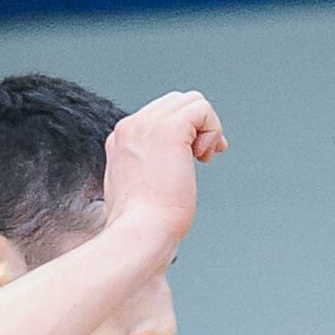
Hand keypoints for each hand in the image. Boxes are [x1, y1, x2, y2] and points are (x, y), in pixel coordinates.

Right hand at [101, 90, 227, 253]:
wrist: (141, 233)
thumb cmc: (141, 225)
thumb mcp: (137, 191)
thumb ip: (148, 168)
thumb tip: (170, 165)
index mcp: (121, 140)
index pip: (160, 116)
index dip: (184, 133)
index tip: (194, 158)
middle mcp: (131, 127)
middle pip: (176, 102)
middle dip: (197, 126)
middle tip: (202, 157)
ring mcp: (148, 125)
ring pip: (191, 101)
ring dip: (206, 128)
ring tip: (202, 158)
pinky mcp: (170, 129)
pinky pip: (202, 109)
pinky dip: (213, 129)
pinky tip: (204, 157)